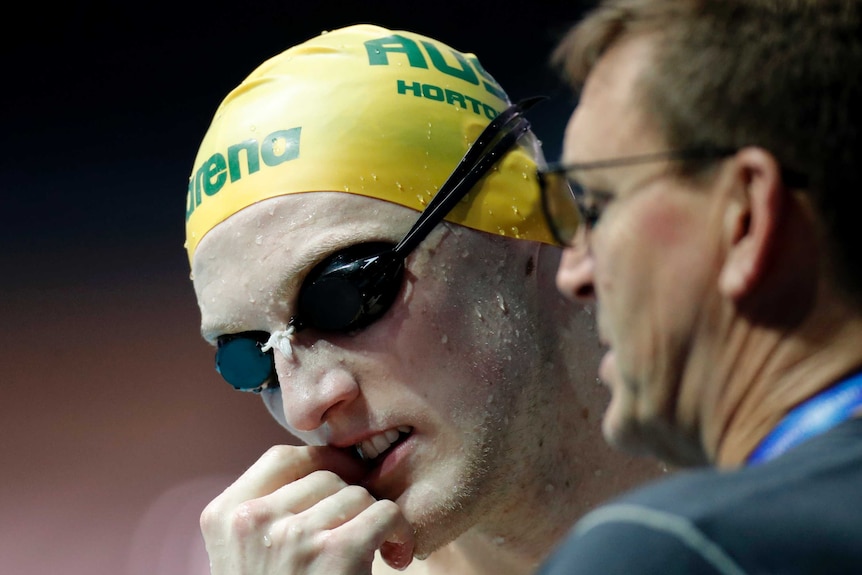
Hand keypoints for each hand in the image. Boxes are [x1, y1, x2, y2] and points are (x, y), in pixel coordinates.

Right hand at [200, 445, 414, 573]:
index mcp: (224, 516)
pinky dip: (400, 531)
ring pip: (356, 494)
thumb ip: (267, 513)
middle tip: (361, 531)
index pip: (281, 457)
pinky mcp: (336, 552)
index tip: (344, 480)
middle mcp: (253, 520)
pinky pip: (384, 512)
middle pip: (324, 475)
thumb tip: (324, 467)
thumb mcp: (246, 556)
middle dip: (350, 500)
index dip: (321, 461)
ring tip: (377, 548)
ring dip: (375, 518)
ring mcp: (293, 535)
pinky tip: (395, 554)